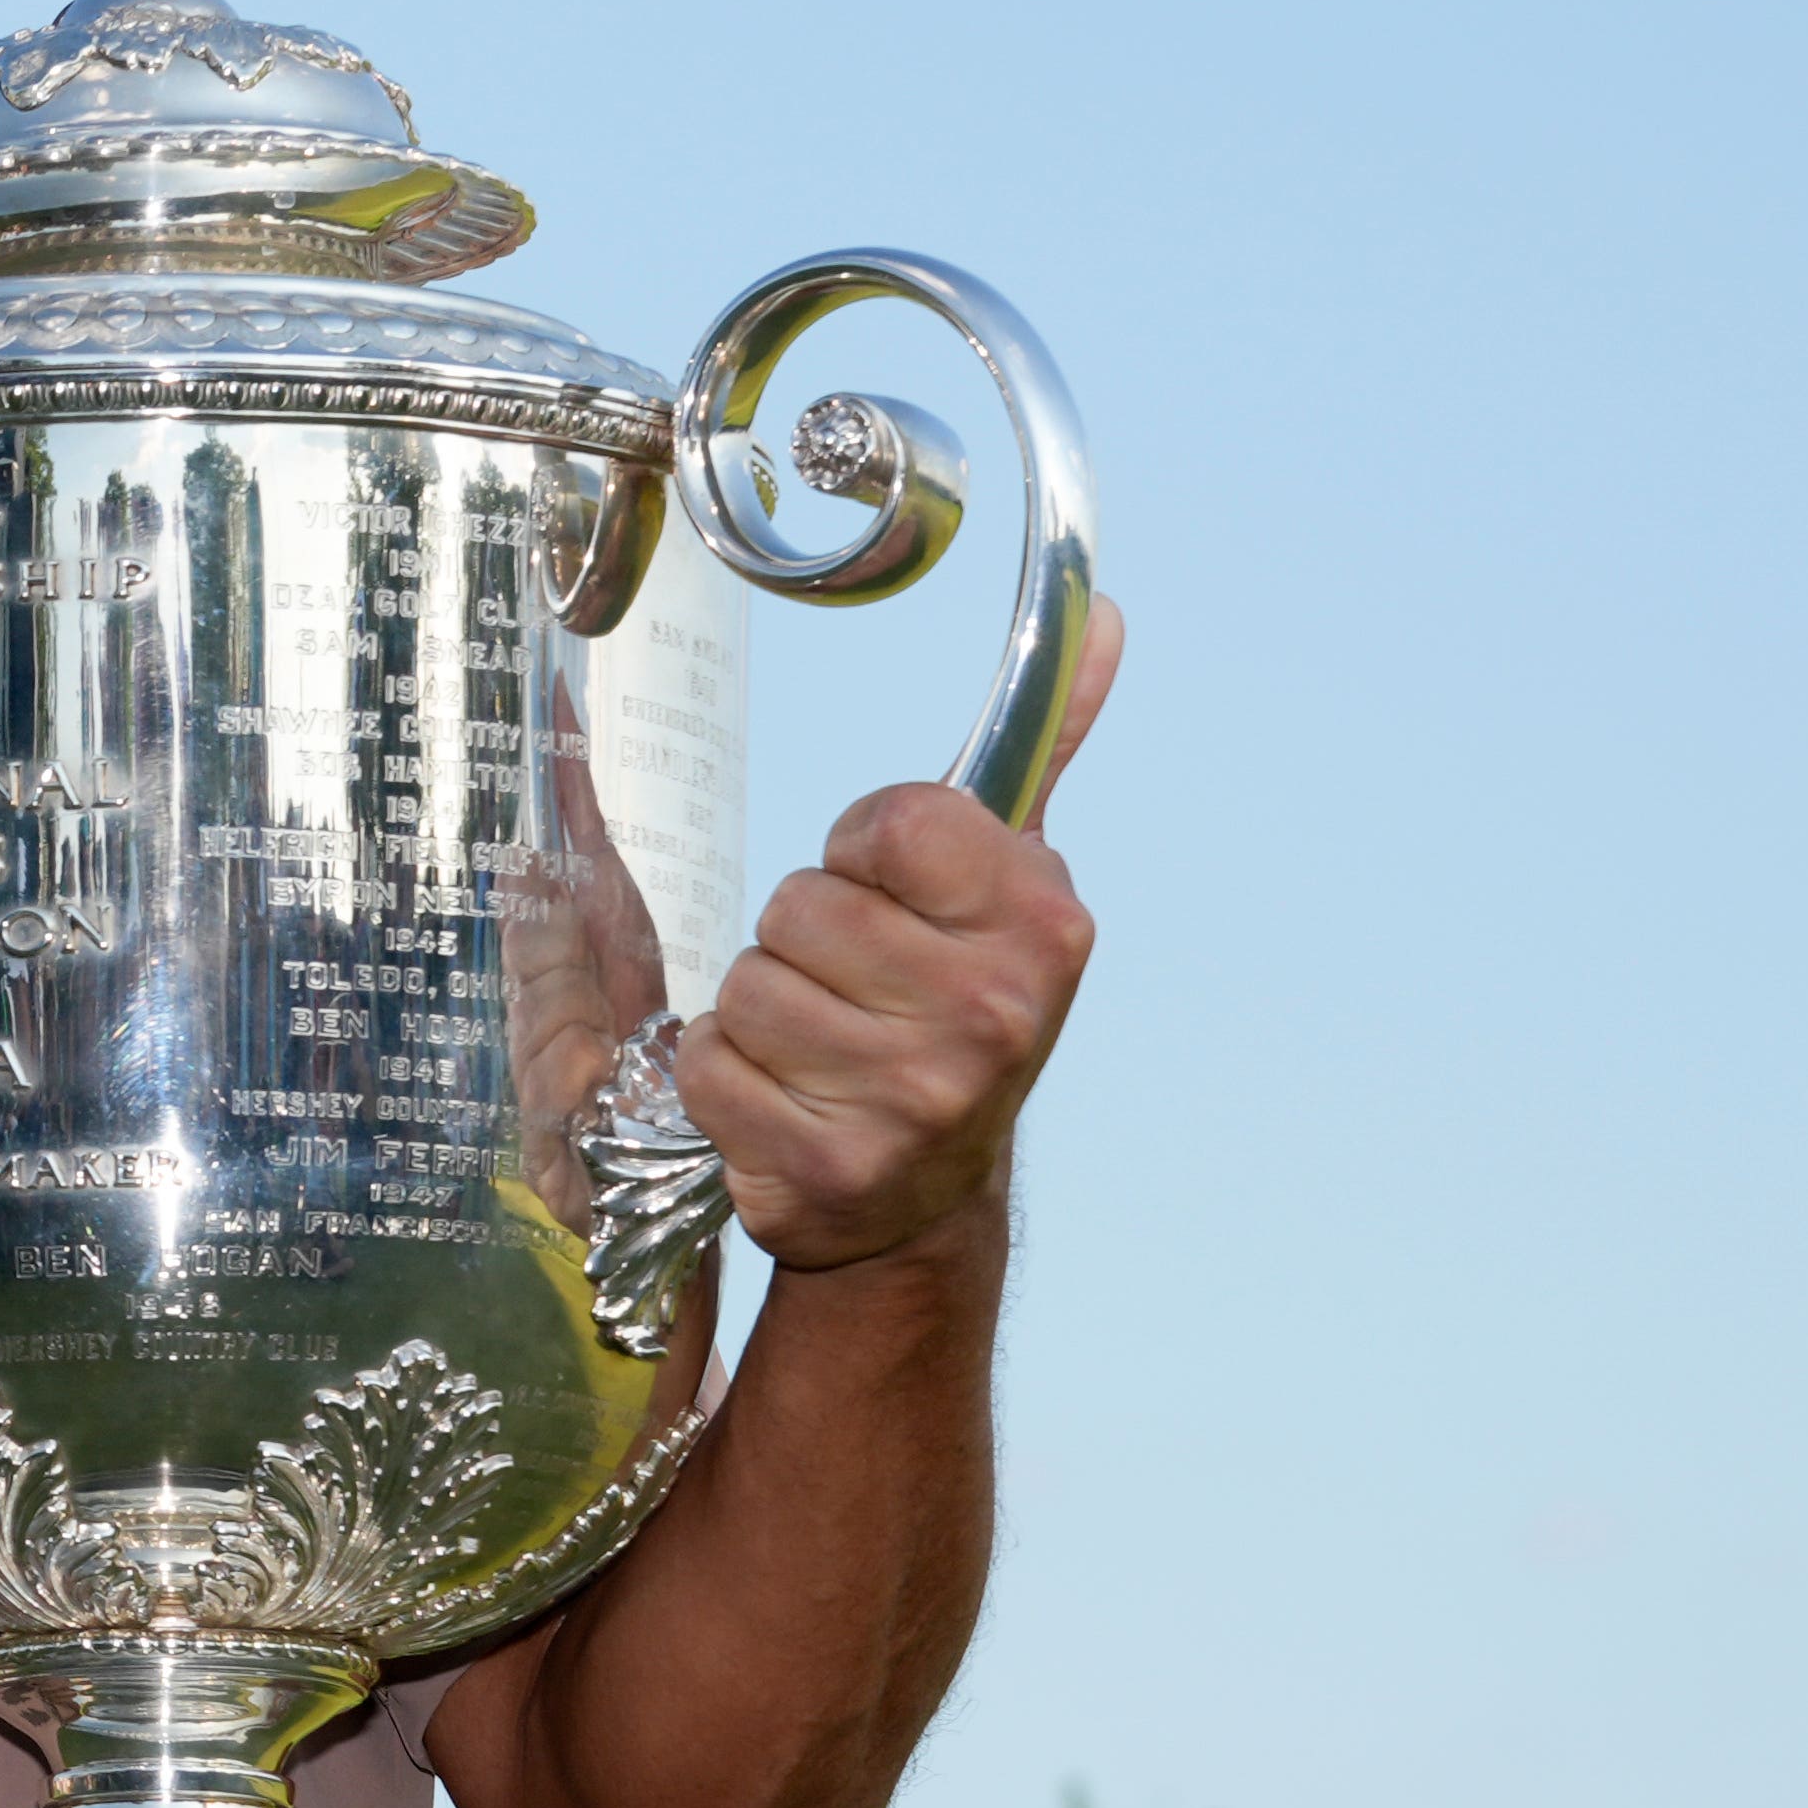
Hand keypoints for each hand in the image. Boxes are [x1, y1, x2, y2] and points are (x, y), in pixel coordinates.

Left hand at [678, 593, 1118, 1271]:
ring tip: (816, 1048)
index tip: (891, 895)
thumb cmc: (950, 1003)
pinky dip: (722, 1081)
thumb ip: (1037, 746)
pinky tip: (782, 1102)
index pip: (890, 822)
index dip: (863, 851)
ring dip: (757, 1013)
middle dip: (802, 940)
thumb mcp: (1007, 880)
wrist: (925, 1193)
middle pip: (800, 906)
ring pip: (745, 987)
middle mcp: (993, 1013)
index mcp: (1042, 923)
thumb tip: (1102, 614)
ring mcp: (914, 1101)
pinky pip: (705, 1067)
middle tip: (851, 990)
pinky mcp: (828, 1169)